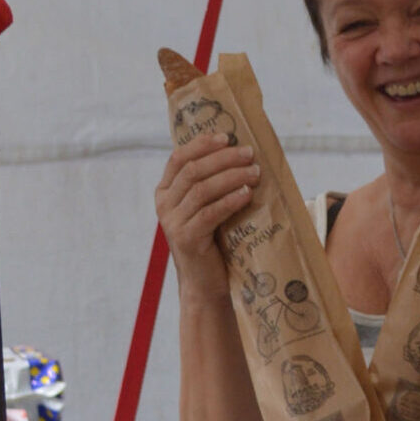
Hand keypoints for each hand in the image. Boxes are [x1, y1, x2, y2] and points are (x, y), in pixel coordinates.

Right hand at [155, 130, 257, 298]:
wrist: (205, 283)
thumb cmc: (212, 242)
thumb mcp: (206, 208)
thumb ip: (211, 184)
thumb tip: (239, 152)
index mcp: (165, 192)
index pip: (179, 158)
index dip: (202, 144)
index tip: (227, 137)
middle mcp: (164, 205)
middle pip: (193, 170)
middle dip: (224, 158)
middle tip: (249, 154)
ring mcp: (172, 223)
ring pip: (202, 189)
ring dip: (232, 177)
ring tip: (255, 173)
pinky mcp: (186, 239)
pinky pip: (210, 212)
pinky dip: (231, 200)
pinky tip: (247, 194)